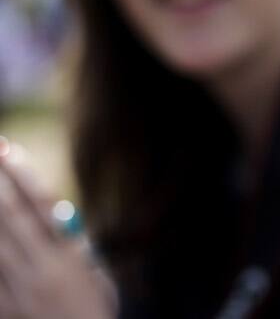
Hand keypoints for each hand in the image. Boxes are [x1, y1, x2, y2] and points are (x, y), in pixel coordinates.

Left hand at [0, 137, 116, 318]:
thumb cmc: (95, 313)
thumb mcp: (98, 277)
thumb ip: (78, 248)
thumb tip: (58, 220)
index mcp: (68, 256)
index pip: (41, 204)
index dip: (22, 174)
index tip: (8, 149)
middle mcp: (40, 268)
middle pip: (11, 215)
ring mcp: (17, 289)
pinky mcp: (3, 307)